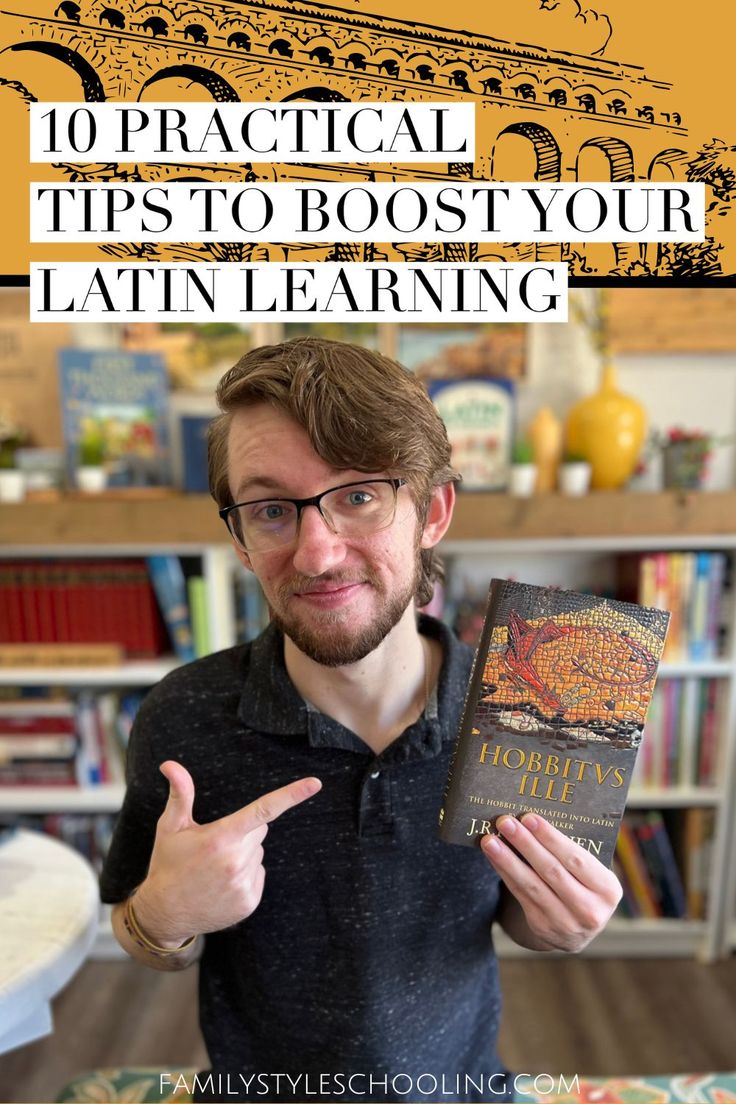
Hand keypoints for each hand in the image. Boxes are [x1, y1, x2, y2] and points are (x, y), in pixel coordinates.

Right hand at [134, 760, 321, 945]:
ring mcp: (244, 883)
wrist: (164, 914)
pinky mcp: (249, 901)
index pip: (263, 810)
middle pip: (259, 830)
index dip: (291, 795)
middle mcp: (235, 861)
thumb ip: (180, 793)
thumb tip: (170, 764)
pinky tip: (222, 882)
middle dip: (243, 831)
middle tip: (214, 845)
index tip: (315, 784)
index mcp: (219, 838)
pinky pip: (258, 873)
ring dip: (243, 854)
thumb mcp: (171, 827)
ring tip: (215, 867)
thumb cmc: (167, 864)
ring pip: (258, 853)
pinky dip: (245, 874)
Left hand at [481, 813, 621, 952]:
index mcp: (607, 890)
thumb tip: (535, 821)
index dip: (551, 838)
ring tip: (490, 840)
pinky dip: (505, 872)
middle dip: (525, 843)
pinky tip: (494, 856)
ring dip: (507, 860)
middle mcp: (589, 910)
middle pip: (551, 870)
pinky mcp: (542, 927)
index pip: (576, 859)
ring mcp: (565, 922)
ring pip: (531, 884)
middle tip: (505, 822)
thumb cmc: (584, 886)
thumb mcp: (593, 875)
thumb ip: (575, 853)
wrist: (578, 931)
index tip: (529, 818)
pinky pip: (520, 894)